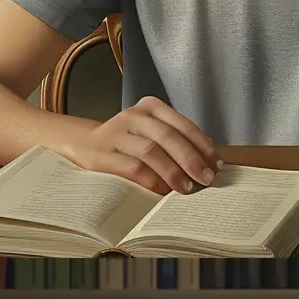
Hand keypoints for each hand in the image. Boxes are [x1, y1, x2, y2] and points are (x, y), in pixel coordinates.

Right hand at [64, 97, 217, 195]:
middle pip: (169, 136)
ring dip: (172, 171)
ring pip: (151, 151)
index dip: (202, 146)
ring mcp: (116, 134)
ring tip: (186, 188)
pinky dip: (151, 180)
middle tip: (205, 179)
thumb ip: (175, 142)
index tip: (216, 165)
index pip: (183, 124)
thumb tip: (208, 164)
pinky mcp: (102, 154)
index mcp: (150, 107)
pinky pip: (132, 168)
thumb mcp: (150, 133)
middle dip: (191, 159)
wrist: (83, 145)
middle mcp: (133, 116)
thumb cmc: (127, 143)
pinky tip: (162, 190)